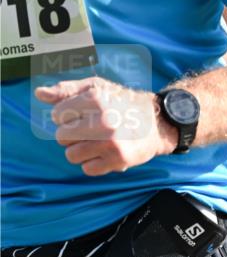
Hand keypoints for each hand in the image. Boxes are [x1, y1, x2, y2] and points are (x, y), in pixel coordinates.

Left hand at [34, 77, 178, 176]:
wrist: (158, 122)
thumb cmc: (122, 102)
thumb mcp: (96, 88)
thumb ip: (66, 90)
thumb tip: (39, 94)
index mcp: (95, 98)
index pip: (57, 115)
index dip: (66, 116)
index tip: (81, 116)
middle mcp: (103, 120)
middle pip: (61, 137)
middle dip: (71, 135)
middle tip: (88, 130)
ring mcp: (110, 142)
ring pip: (71, 155)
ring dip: (80, 150)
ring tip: (95, 142)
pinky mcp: (118, 160)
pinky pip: (87, 169)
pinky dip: (93, 163)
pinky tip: (104, 153)